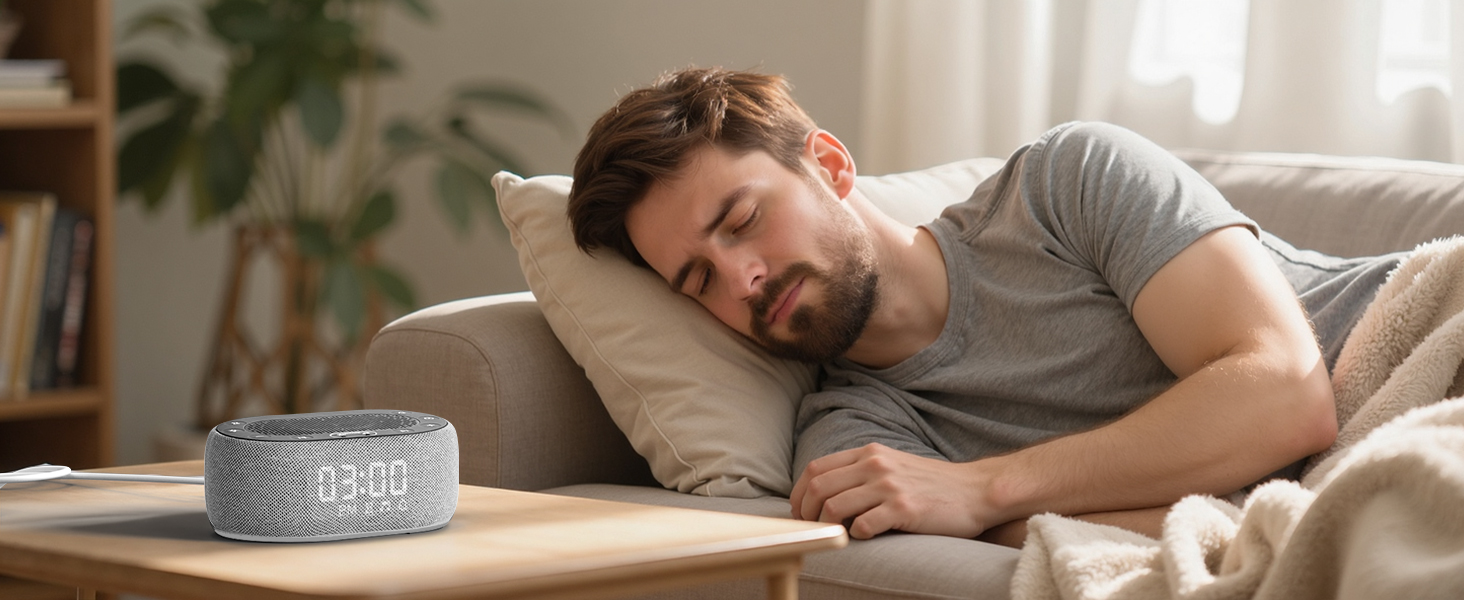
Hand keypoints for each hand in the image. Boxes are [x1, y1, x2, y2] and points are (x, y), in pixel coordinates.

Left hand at [789, 443, 996, 539]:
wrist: (975, 491)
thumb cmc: (931, 484)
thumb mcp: (892, 464)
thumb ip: (861, 471)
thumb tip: (823, 492)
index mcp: (869, 453)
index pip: (816, 468)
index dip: (799, 493)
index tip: (800, 512)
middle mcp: (875, 465)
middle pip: (818, 487)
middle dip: (805, 512)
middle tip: (811, 529)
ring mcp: (889, 486)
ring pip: (834, 507)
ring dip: (827, 526)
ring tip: (835, 535)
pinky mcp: (904, 509)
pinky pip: (862, 526)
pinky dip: (855, 536)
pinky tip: (865, 537)